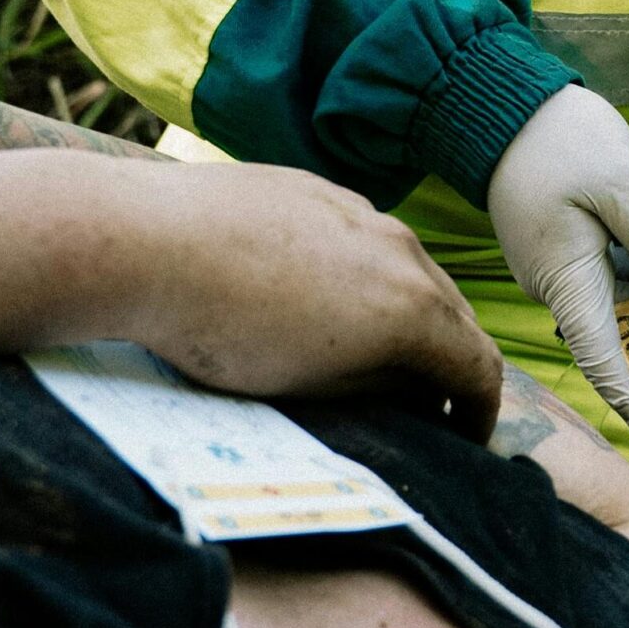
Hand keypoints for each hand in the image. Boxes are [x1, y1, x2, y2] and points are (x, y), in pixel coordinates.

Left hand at [122, 163, 500, 438]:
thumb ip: (376, 388)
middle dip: (448, 360)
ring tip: (368, 348)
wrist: (149, 240)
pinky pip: (359, 238)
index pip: (478, 366)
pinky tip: (314, 294)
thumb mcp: (311, 388)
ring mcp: (358, 210)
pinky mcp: (314, 189)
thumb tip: (409, 389)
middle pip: (452, 312)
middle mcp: (401, 250)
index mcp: (412, 308)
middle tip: (426, 401)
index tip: (464, 438)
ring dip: (405, 311)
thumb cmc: (224, 331)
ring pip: (406, 268)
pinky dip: (362, 274)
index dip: (478, 412)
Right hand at [486, 89, 628, 430]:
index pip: (600, 357)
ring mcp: (556, 264)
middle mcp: (555, 283)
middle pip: (611, 337)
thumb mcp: (618, 181)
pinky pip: (604, 278)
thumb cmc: (554, 137)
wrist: (498, 101)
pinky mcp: (561, 245)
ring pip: (612, 305)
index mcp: (565, 278)